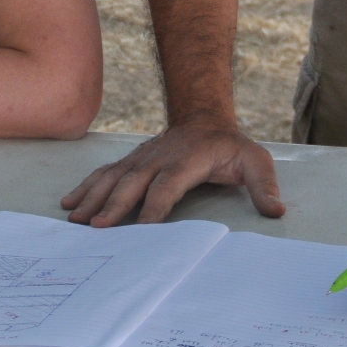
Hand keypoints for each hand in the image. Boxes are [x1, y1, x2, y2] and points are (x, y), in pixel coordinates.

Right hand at [61, 116, 283, 225]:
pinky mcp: (131, 161)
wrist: (205, 116)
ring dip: (92, 196)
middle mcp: (159, 158)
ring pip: (113, 177)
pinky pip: (105, 173)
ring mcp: (142, 158)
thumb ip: (264, 185)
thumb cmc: (230, 146)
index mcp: (188, 160)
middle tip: (96, 227)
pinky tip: (69, 202)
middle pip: (133, 182)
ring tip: (74, 217)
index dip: (155, 206)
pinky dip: (86, 186)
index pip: (168, 185)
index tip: (142, 229)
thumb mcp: (255, 160)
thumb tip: (277, 210)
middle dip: (113, 204)